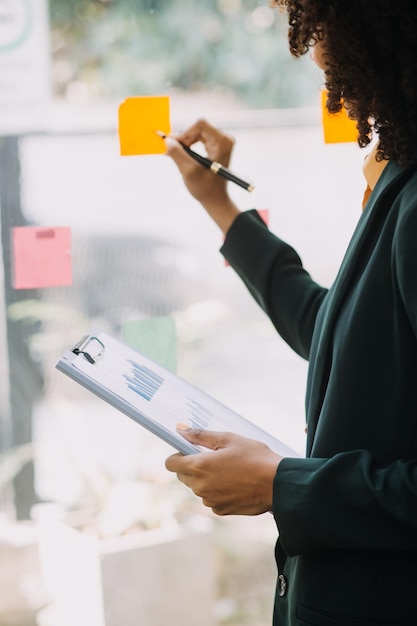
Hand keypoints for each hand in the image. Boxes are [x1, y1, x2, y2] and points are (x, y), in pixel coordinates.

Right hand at [165, 119, 240, 233]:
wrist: (215, 199)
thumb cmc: (205, 189)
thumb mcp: (189, 172)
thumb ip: (177, 155)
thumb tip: (167, 140)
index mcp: (222, 142)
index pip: (200, 125)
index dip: (184, 134)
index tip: (174, 146)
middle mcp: (224, 139)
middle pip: (197, 128)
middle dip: (183, 139)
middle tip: (169, 151)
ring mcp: (221, 142)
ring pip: (196, 132)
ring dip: (184, 143)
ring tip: (174, 154)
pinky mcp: (216, 145)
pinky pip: (198, 138)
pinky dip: (188, 145)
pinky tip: (181, 155)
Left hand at [165, 426, 282, 515]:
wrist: (278, 484)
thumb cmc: (255, 458)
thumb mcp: (229, 439)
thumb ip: (201, 435)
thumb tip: (181, 429)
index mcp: (199, 466)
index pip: (171, 463)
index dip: (178, 455)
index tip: (190, 450)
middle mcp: (200, 487)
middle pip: (183, 476)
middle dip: (192, 466)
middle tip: (214, 457)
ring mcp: (210, 501)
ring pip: (198, 488)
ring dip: (206, 479)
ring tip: (229, 470)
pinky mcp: (220, 510)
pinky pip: (211, 498)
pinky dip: (217, 491)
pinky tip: (235, 483)